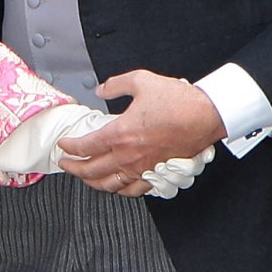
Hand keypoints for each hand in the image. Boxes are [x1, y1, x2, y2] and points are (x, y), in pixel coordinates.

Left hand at [57, 69, 223, 194]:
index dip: (70, 147)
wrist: (206, 115)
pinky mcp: (156, 173)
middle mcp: (128, 155)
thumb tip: (102, 89)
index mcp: (120, 133)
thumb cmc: (178, 101)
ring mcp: (142, 167)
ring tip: (85, 178)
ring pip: (109, 184)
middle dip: (73, 169)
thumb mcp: (141, 81)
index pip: (85, 146)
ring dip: (92, 183)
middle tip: (66, 165)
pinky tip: (116, 187)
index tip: (64, 146)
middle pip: (91, 170)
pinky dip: (120, 190)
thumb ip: (116, 85)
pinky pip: (133, 190)